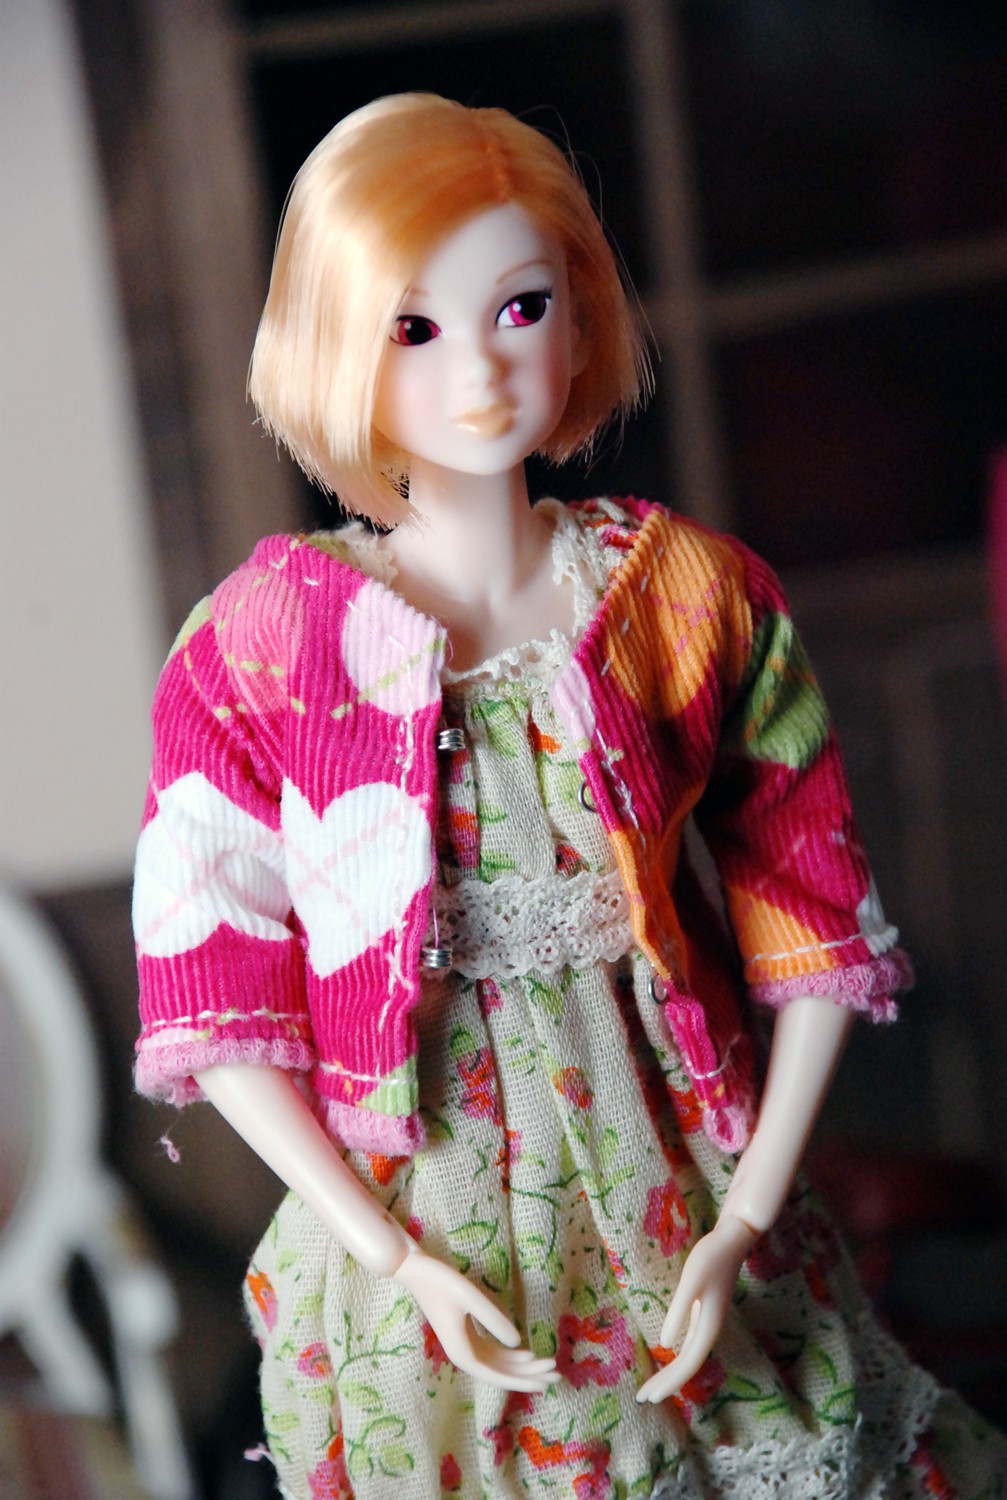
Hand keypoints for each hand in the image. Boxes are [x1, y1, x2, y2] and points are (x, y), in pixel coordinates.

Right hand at [393, 1248, 558, 1392]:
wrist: (416, 1271)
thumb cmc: (441, 1282)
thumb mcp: (470, 1297)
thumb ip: (493, 1320)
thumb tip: (518, 1342)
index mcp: (462, 1354)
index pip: (499, 1376)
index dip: (524, 1380)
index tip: (547, 1381)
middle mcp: (463, 1355)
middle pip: (501, 1373)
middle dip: (529, 1375)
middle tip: (557, 1376)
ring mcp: (464, 1345)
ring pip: (498, 1364)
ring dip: (522, 1366)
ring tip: (547, 1366)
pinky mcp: (465, 1334)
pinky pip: (491, 1352)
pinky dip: (509, 1355)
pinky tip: (526, 1353)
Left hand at [636, 1213, 755, 1403]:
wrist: (733, 1239)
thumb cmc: (711, 1258)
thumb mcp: (691, 1282)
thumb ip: (679, 1312)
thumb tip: (665, 1345)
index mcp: (708, 1327)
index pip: (687, 1365)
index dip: (669, 1383)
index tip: (649, 1397)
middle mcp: (710, 1330)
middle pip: (688, 1366)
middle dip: (667, 1384)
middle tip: (643, 1399)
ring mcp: (709, 1322)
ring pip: (689, 1356)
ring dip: (671, 1373)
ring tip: (653, 1386)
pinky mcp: (705, 1313)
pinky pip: (690, 1344)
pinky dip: (677, 1356)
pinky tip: (668, 1355)